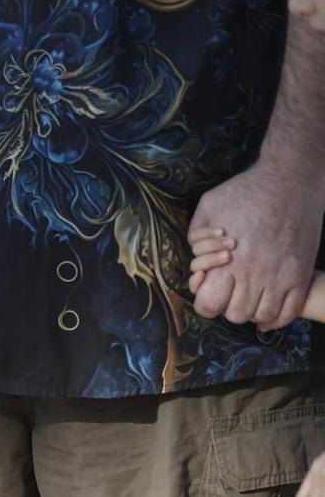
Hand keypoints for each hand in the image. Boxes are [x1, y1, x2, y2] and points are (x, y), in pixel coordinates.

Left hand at [187, 163, 322, 329]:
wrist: (291, 179)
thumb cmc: (245, 192)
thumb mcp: (207, 209)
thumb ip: (196, 238)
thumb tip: (198, 264)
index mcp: (227, 261)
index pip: (209, 305)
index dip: (206, 302)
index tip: (210, 290)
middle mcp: (254, 274)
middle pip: (234, 314)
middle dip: (227, 305)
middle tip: (231, 291)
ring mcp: (280, 276)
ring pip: (260, 316)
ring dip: (252, 310)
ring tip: (250, 296)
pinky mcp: (301, 274)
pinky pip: (289, 311)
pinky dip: (276, 318)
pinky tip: (267, 310)